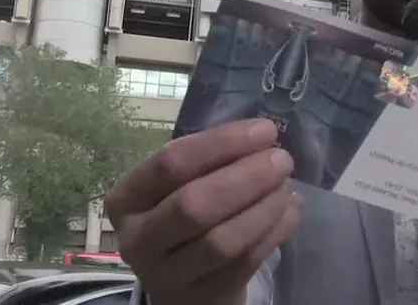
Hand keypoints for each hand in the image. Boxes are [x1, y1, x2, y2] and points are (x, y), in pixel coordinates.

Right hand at [105, 118, 301, 304]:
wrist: (184, 281)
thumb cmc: (183, 214)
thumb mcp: (180, 184)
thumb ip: (211, 159)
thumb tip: (261, 136)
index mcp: (127, 198)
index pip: (171, 163)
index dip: (222, 143)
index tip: (264, 130)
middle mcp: (138, 239)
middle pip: (193, 204)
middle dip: (246, 177)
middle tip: (281, 160)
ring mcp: (167, 274)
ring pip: (221, 240)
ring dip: (264, 208)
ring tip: (286, 187)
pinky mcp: (202, 295)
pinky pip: (244, 262)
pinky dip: (274, 232)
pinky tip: (290, 210)